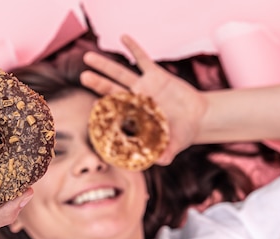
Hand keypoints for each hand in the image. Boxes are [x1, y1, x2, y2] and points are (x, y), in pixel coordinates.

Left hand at [80, 35, 207, 164]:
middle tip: (83, 76)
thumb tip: (161, 161)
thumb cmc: (181, 134)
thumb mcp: (174, 144)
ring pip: (120, 74)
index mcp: (135, 118)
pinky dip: (134, 48)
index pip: (116, 113)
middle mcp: (135, 101)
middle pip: (112, 90)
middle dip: (97, 83)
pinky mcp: (156, 76)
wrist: (196, 118)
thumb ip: (166, 152)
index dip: (105, 109)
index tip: (94, 105)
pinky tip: (123, 37)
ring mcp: (143, 87)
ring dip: (105, 65)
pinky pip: (143, 59)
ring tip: (88, 57)